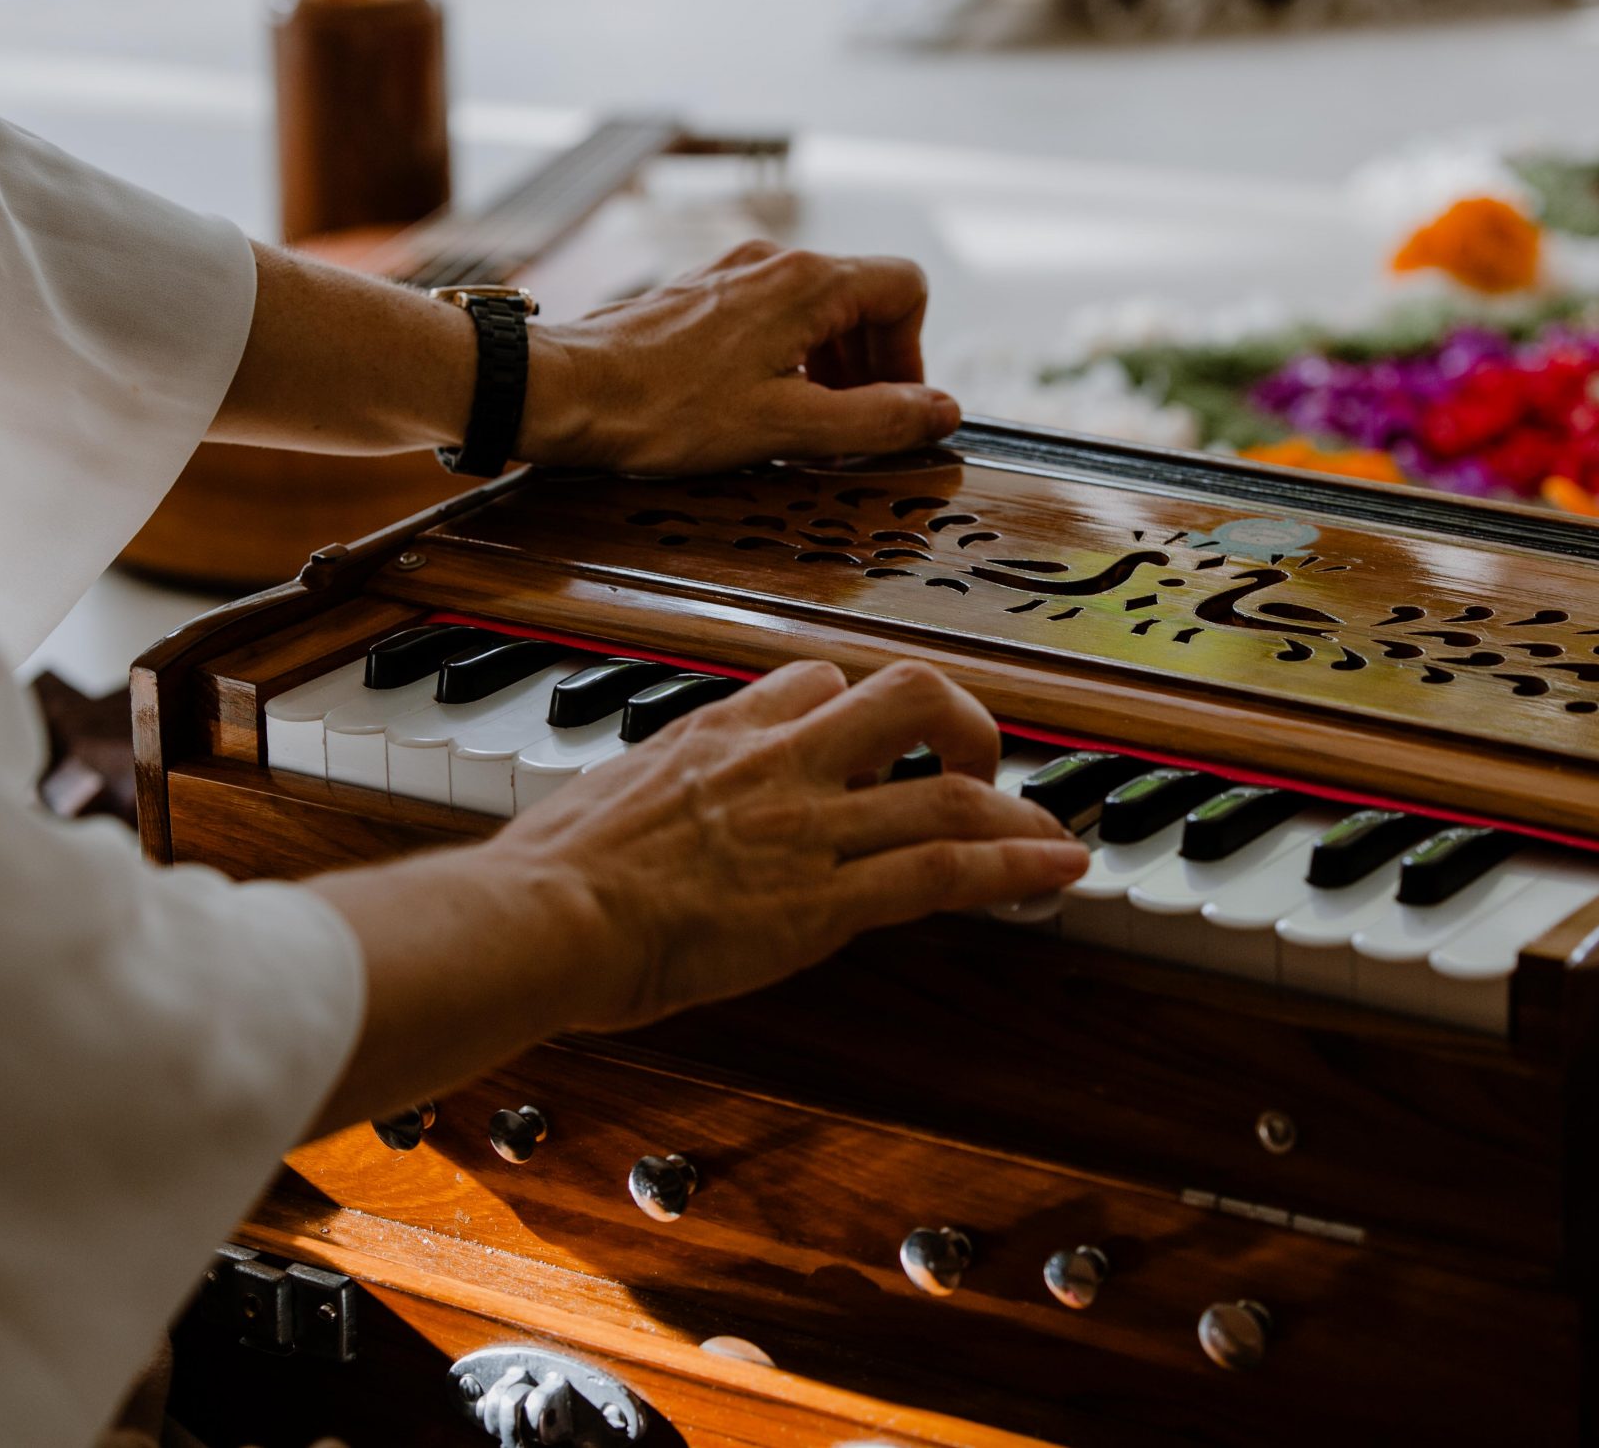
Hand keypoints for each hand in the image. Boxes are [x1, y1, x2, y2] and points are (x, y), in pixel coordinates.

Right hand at [492, 660, 1085, 1029]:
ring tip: (1048, 833)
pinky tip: (1055, 867)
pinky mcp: (824, 898)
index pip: (814, 682)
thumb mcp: (601, 799)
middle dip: (961, 723)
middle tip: (974, 764)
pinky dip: (1014, 864)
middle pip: (906, 697)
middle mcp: (777, 763)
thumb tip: (652, 816)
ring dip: (1014, 812)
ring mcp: (808, 827)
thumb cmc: (548, 877)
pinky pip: (943, 869)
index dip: (858, 710)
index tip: (878, 745)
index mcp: (718, 732)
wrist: (543, 916)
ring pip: (947, 793)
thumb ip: (652, 794)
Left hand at [524, 241, 960, 476]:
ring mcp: (732, 275)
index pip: (906, 288)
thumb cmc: (663, 409)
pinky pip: (771, 317)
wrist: (564, 391)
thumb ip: (875, 420)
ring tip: (808, 425)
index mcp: (807, 282)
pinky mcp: (700, 297)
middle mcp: (773, 263)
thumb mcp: (786, 427)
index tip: (893, 407)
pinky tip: (757, 406)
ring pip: (817, 309)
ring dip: (831, 366)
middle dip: (873, 365)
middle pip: (864, 299)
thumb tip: (942, 411)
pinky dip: (787, 360)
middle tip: (854, 429)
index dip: (913, 354)